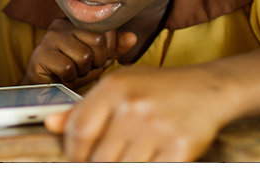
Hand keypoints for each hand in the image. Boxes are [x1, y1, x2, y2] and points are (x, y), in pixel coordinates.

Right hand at [21, 18, 135, 89]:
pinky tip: (62, 77)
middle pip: (97, 40)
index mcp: (75, 21)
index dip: (106, 50)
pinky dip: (69, 77)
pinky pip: (67, 68)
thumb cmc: (70, 70)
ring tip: (72, 72)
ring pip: (83, 56)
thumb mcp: (96, 58)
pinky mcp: (40, 54)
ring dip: (82, 71)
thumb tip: (132, 38)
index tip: (96, 59)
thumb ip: (114, 47)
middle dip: (96, 61)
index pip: (105, 30)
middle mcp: (61, 25)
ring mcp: (49, 38)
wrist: (43, 87)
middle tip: (84, 68)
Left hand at [45, 66, 232, 161]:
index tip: (77, 161)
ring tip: (130, 158)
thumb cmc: (159, 88)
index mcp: (115, 87)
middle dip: (97, 166)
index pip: (79, 130)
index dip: (73, 153)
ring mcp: (157, 128)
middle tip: (106, 162)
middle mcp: (133, 106)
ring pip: (121, 170)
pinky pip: (149, 174)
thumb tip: (51, 124)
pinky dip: (145, 172)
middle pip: (98, 157)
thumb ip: (85, 106)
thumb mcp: (120, 86)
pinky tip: (149, 161)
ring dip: (121, 170)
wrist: (208, 89)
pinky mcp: (179, 148)